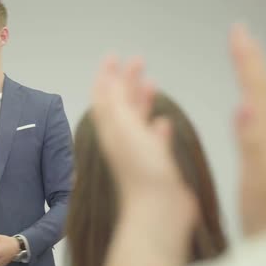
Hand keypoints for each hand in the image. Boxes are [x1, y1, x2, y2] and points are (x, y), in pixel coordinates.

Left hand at [91, 56, 197, 212]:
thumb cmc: (141, 171)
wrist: (158, 210)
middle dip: (127, 81)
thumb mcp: (124, 129)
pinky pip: (154, 141)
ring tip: (149, 83)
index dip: (106, 75)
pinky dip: (157, 128)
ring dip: (141, 101)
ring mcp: (139, 152)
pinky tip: (161, 122)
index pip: (104, 96)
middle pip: (122, 104)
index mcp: (112, 129)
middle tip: (137, 61)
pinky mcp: (156, 165)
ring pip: (138, 121)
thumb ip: (115, 104)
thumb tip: (105, 79)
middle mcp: (122, 139)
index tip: (112, 56)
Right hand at [229, 24, 265, 235]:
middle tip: (240, 39)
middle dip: (250, 61)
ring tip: (241, 65)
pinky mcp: (265, 167)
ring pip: (261, 105)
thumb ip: (254, 143)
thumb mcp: (262, 182)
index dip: (246, 59)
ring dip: (250, 80)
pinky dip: (249, 105)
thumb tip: (246, 103)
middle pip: (261, 91)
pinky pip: (256, 124)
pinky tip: (244, 113)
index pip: (257, 89)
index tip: (238, 31)